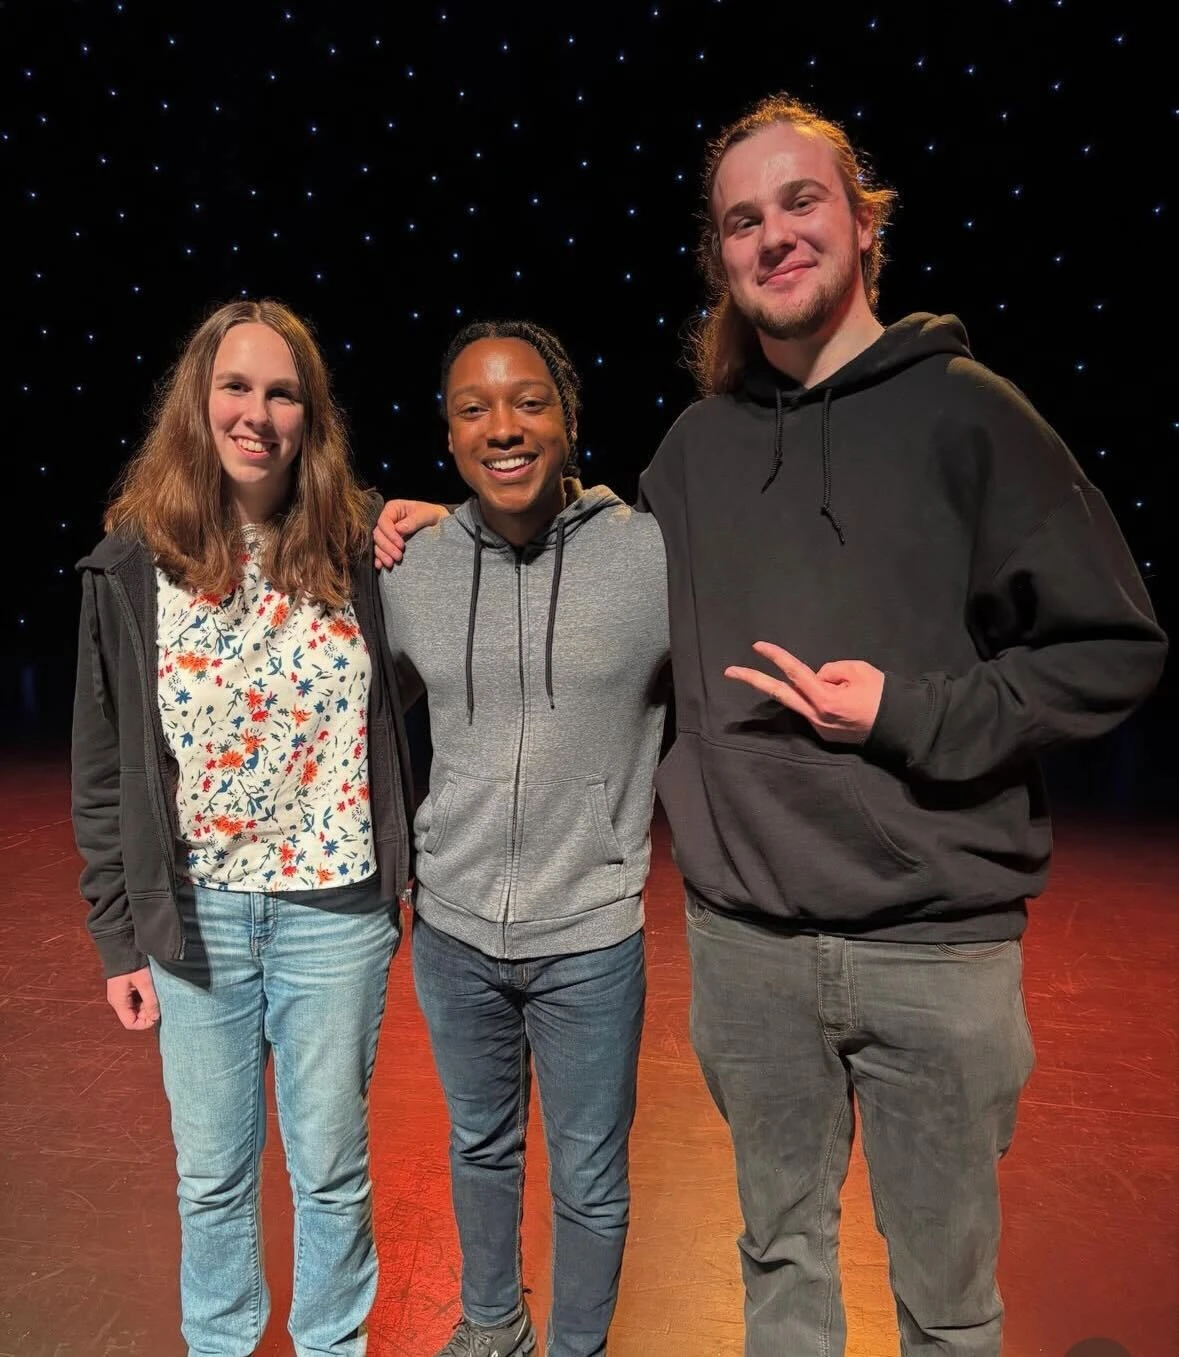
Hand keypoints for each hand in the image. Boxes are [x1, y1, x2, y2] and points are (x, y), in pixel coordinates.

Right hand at [106, 966, 159, 1029]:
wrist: (121, 948)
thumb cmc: (132, 965)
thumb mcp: (145, 982)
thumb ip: (150, 1001)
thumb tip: (155, 1017)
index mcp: (119, 1002)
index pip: (130, 1024)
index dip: (144, 1023)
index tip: (156, 1014)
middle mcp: (116, 1002)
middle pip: (132, 1017)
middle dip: (146, 1013)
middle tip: (156, 1002)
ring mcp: (118, 996)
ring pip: (133, 1009)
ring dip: (144, 1006)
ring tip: (153, 994)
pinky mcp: (122, 990)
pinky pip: (132, 1001)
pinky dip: (141, 999)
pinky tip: (148, 990)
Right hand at [374, 499, 449, 568]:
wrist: (438, 524)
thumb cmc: (432, 515)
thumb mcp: (427, 515)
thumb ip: (414, 521)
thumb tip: (399, 529)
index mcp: (393, 508)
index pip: (384, 521)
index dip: (390, 534)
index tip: (401, 545)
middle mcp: (386, 520)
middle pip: (378, 534)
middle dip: (386, 547)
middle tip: (398, 557)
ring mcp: (386, 532)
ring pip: (377, 543)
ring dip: (382, 555)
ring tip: (391, 563)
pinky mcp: (388, 543)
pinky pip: (379, 550)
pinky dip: (379, 558)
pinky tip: (381, 565)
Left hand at [724, 642, 883, 744]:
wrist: (899, 725)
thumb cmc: (881, 694)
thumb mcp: (857, 670)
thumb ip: (829, 671)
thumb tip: (816, 678)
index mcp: (824, 698)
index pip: (794, 672)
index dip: (775, 657)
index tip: (757, 647)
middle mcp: (816, 716)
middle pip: (778, 694)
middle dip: (753, 680)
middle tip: (729, 671)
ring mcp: (818, 728)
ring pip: (800, 701)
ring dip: (804, 689)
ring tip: (839, 688)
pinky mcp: (823, 735)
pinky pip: (814, 710)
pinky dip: (819, 700)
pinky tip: (843, 703)